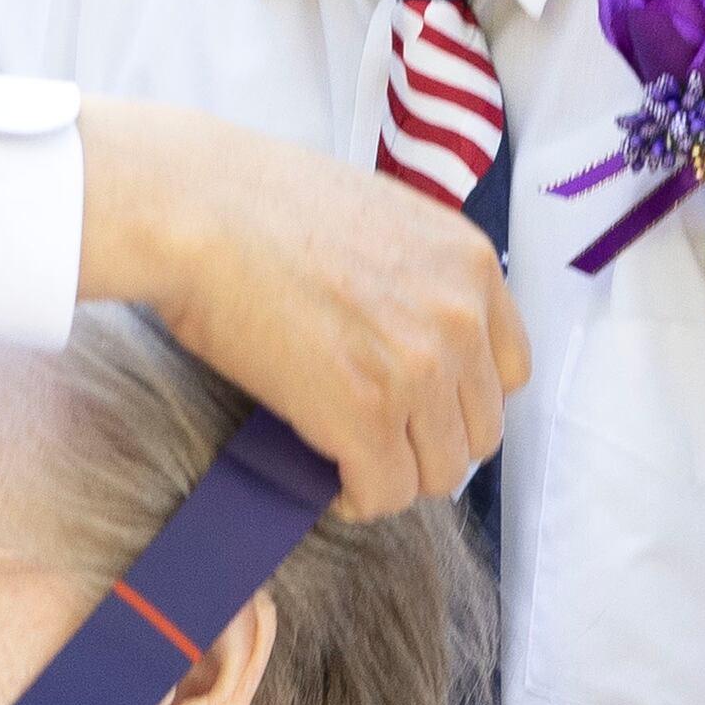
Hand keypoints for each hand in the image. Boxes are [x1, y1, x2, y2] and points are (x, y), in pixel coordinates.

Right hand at [78, 98, 526, 516]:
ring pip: (438, 472)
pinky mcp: (365, 416)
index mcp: (469, 265)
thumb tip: (399, 337)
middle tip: (377, 444)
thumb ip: (412, 276)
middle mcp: (459, 319)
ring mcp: (417, 370)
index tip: (421, 408)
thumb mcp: (375, 221)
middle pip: (479, 430)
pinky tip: (329, 484)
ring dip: (394, 475)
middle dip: (428, 444)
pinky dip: (356, 499)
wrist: (196, 213)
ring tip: (350, 464)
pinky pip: (383, 493)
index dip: (461, 399)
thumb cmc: (255, 205)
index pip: (509, 371)